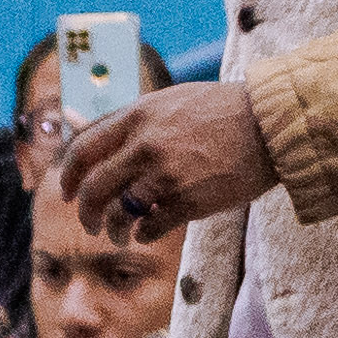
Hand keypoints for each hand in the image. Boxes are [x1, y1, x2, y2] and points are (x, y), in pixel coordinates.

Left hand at [62, 82, 271, 247]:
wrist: (268, 124)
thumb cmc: (218, 111)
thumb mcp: (165, 101)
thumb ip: (123, 118)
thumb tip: (74, 121)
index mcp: (136, 117)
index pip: (83, 150)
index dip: (69, 177)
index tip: (68, 193)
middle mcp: (146, 145)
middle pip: (95, 188)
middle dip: (87, 212)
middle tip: (90, 223)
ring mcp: (167, 174)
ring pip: (120, 213)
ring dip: (114, 230)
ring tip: (118, 235)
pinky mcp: (190, 201)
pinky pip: (151, 227)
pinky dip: (144, 235)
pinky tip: (148, 233)